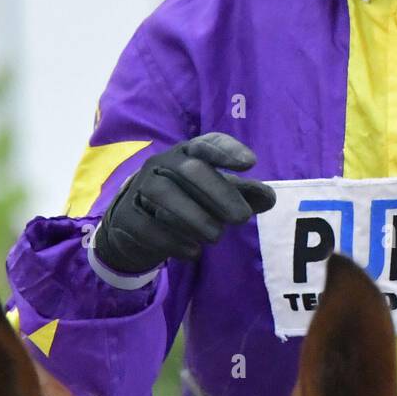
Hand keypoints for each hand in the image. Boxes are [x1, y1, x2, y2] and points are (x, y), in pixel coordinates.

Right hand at [93, 132, 275, 275]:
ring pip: (164, 194)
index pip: (206, 144)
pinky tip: (194, 252)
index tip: (251, 163)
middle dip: (219, 192)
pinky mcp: (126, 216)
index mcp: (186, 154)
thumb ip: (243, 194)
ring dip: (195, 217)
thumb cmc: (185, 202)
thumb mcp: (214, 196)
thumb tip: (270, 198)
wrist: (135, 226)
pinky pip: (146, 225)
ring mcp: (140, 187)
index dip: (227, 150)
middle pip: (189, 169)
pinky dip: (172, 240)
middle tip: (243, 218)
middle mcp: (162, 164)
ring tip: (216, 236)